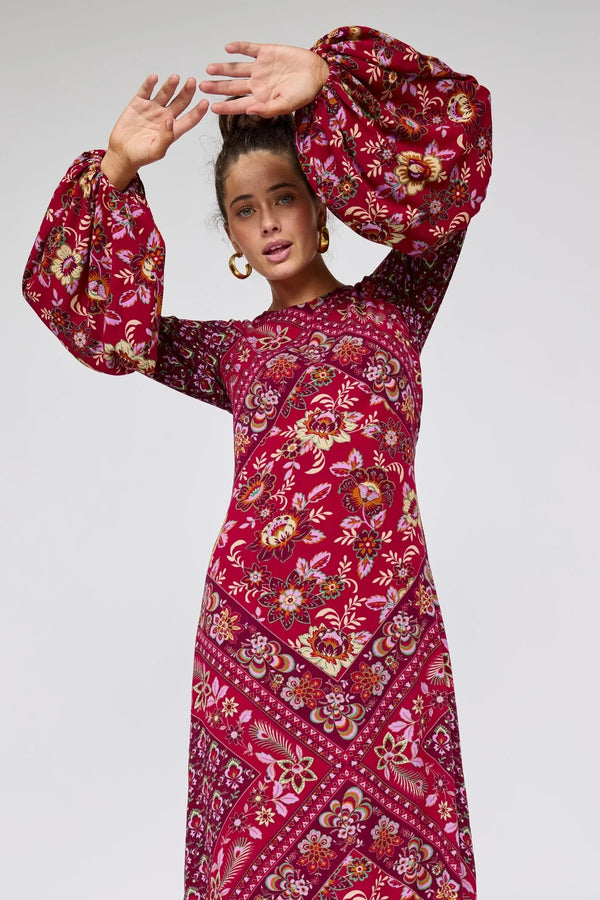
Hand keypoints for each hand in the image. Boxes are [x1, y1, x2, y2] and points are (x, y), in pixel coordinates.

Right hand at [101, 75, 208, 189]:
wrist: (122, 152)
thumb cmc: (141, 155)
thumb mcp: (156, 151)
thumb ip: (166, 138)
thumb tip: (170, 121)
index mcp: (173, 130)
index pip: (190, 119)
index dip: (198, 111)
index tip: (205, 103)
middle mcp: (165, 117)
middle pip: (180, 102)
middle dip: (187, 92)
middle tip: (192, 82)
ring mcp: (153, 108)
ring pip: (165, 93)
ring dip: (170, 85)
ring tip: (175, 78)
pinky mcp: (139, 103)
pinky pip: (146, 91)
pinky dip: (150, 84)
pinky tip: (154, 78)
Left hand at [200, 42, 328, 116]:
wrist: (317, 74)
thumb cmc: (304, 93)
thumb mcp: (287, 105)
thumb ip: (268, 109)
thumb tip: (250, 110)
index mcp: (261, 99)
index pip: (238, 104)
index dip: (225, 107)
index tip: (212, 107)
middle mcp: (257, 84)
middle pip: (232, 86)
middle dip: (217, 86)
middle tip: (202, 86)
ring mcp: (260, 68)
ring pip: (236, 68)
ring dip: (223, 68)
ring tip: (209, 69)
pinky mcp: (266, 52)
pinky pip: (249, 49)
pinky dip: (239, 48)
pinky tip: (228, 48)